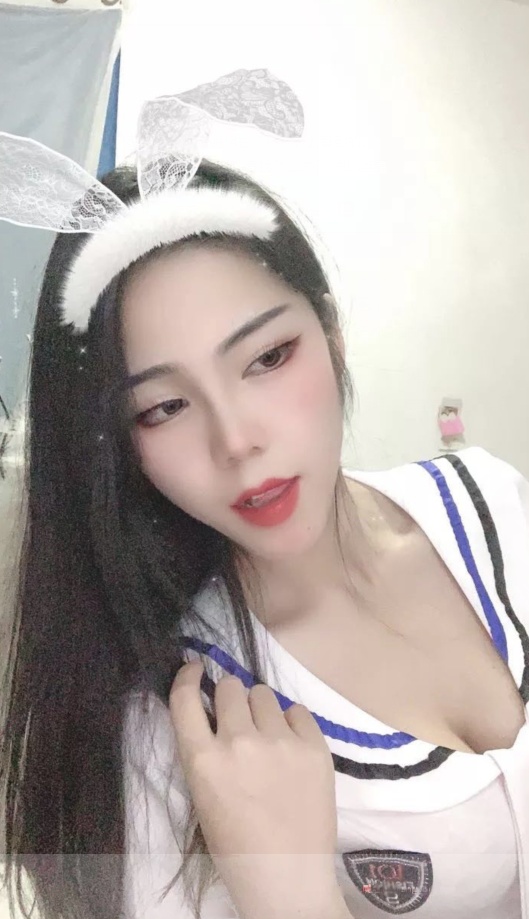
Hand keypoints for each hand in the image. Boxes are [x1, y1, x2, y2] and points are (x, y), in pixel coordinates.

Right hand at [169, 660, 344, 918]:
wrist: (287, 878)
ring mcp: (280, 742)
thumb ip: (205, 753)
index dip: (187, 676)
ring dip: (261, 710)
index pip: (184, 698)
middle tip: (238, 719)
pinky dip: (291, 723)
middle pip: (230, 686)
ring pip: (264, 694)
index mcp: (203, 761)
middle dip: (230, 698)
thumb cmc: (237, 847)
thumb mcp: (203, 798)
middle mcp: (239, 742)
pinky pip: (297, 710)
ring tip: (268, 738)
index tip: (194, 668)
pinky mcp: (314, 747)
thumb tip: (214, 716)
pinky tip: (291, 748)